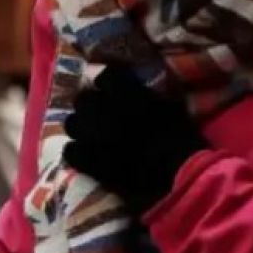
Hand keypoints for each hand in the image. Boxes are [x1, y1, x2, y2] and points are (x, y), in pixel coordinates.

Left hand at [63, 66, 208, 215]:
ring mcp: (92, 136)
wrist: (176, 177)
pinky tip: (87, 157)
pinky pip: (71, 151)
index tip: (113, 90)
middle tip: (101, 115)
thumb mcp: (171, 109)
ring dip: (81, 128)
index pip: (107, 75)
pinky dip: (77, 152)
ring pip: (72, 124)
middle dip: (91, 105)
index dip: (109, 83)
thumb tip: (142, 94)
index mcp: (125, 93)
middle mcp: (103, 110)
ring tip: (91, 137)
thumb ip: (150, 97)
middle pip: (84, 99)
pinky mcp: (88, 161)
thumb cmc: (181, 141)